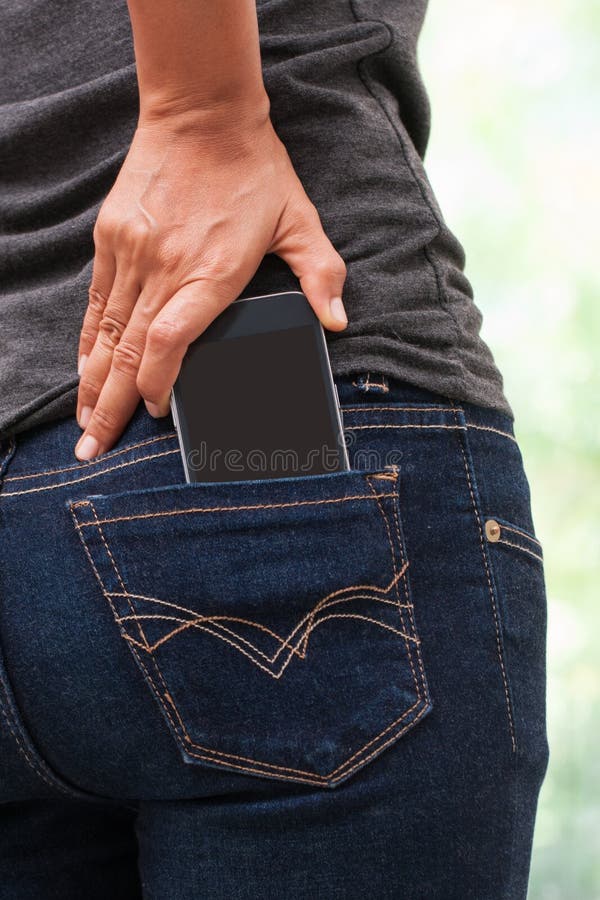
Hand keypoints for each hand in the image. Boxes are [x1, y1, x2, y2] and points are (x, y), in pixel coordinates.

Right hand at [75, 102, 347, 459]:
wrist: (202, 114)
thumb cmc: (254, 173)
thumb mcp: (301, 221)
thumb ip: (322, 275)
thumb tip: (339, 323)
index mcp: (211, 272)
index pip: (170, 341)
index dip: (157, 384)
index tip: (156, 413)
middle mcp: (165, 267)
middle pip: (128, 352)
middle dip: (109, 407)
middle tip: (91, 450)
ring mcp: (133, 252)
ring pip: (104, 333)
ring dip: (91, 383)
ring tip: (81, 423)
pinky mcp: (112, 237)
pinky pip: (95, 302)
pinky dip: (87, 341)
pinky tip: (82, 372)